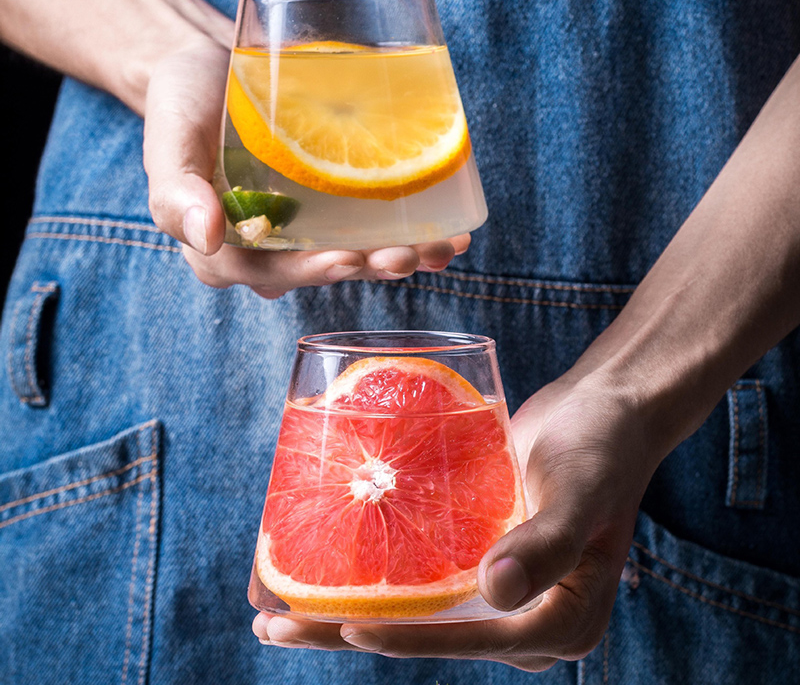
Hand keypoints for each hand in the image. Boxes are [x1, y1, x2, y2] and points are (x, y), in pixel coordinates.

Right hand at [143, 37, 469, 297]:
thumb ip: (175, 189)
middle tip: (404, 255)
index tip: (346, 259)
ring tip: (438, 249)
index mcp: (224, 247)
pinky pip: (369, 228)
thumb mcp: (167, 137)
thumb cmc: (184, 102)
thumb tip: (205, 238)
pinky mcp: (331, 207)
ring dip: (397, 258)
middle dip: (365, 267)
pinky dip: (409, 233)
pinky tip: (446, 231)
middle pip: (320, 269)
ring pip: (353, 255)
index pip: (265, 273)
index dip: (308, 272)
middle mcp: (268, 248)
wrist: (214, 67)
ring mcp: (304, 230)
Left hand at [251, 371, 657, 669]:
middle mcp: (519, 615)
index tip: (344, 627)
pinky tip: (320, 559)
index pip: (466, 640)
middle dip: (347, 631)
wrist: (603, 412)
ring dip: (345, 605)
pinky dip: (370, 569)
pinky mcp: (474, 552)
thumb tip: (496, 592)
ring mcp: (494, 586)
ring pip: (410, 606)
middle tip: (273, 626)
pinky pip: (418, 571)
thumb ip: (548, 543)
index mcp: (555, 623)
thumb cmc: (603, 448)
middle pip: (423, 631)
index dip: (405, 637)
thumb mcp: (583, 493)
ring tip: (273, 604)